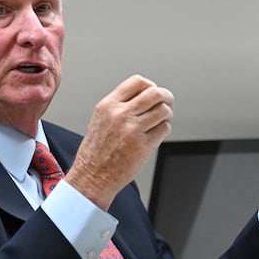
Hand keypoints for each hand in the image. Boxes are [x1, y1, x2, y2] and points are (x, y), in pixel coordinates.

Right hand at [65, 75, 173, 209]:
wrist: (92, 175)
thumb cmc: (96, 150)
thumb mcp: (100, 118)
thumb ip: (120, 105)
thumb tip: (145, 96)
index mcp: (108, 105)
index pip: (138, 82)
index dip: (151, 86)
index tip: (153, 92)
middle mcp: (120, 114)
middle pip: (155, 93)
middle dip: (166, 97)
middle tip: (167, 103)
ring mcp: (132, 130)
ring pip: (163, 110)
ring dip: (167, 114)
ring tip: (160, 121)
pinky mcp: (143, 145)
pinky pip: (164, 129)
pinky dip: (164, 130)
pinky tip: (155, 134)